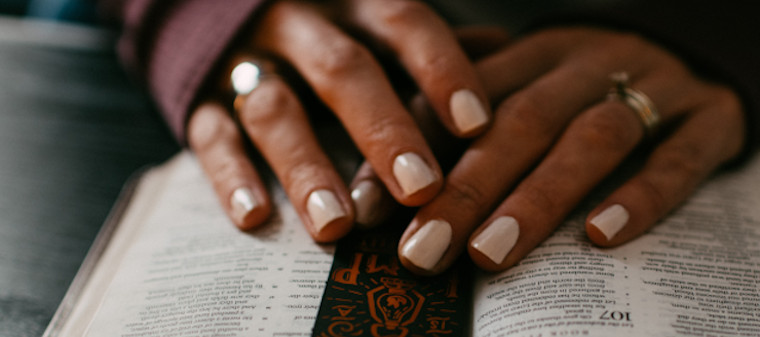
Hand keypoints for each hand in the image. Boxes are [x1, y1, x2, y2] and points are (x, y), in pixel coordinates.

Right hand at [185, 0, 491, 241]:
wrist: (219, 11)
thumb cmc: (327, 31)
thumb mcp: (375, 25)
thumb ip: (429, 47)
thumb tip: (506, 59)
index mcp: (353, 4)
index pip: (404, 22)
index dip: (440, 68)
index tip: (476, 125)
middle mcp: (301, 26)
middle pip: (343, 70)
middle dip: (382, 130)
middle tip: (420, 189)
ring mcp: (245, 60)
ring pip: (273, 107)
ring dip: (306, 166)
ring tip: (336, 226)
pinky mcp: (199, 99)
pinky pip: (210, 135)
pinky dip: (230, 177)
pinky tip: (256, 218)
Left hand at [395, 26, 745, 273]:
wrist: (688, 48)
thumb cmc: (583, 86)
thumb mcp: (523, 84)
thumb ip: (456, 120)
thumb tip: (373, 179)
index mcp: (535, 53)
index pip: (467, 99)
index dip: (417, 151)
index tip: (375, 209)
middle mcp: (587, 64)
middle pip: (522, 122)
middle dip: (468, 189)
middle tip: (425, 250)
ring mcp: (651, 87)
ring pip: (592, 138)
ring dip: (539, 197)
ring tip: (491, 252)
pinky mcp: (708, 117)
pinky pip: (679, 157)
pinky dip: (641, 196)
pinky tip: (601, 235)